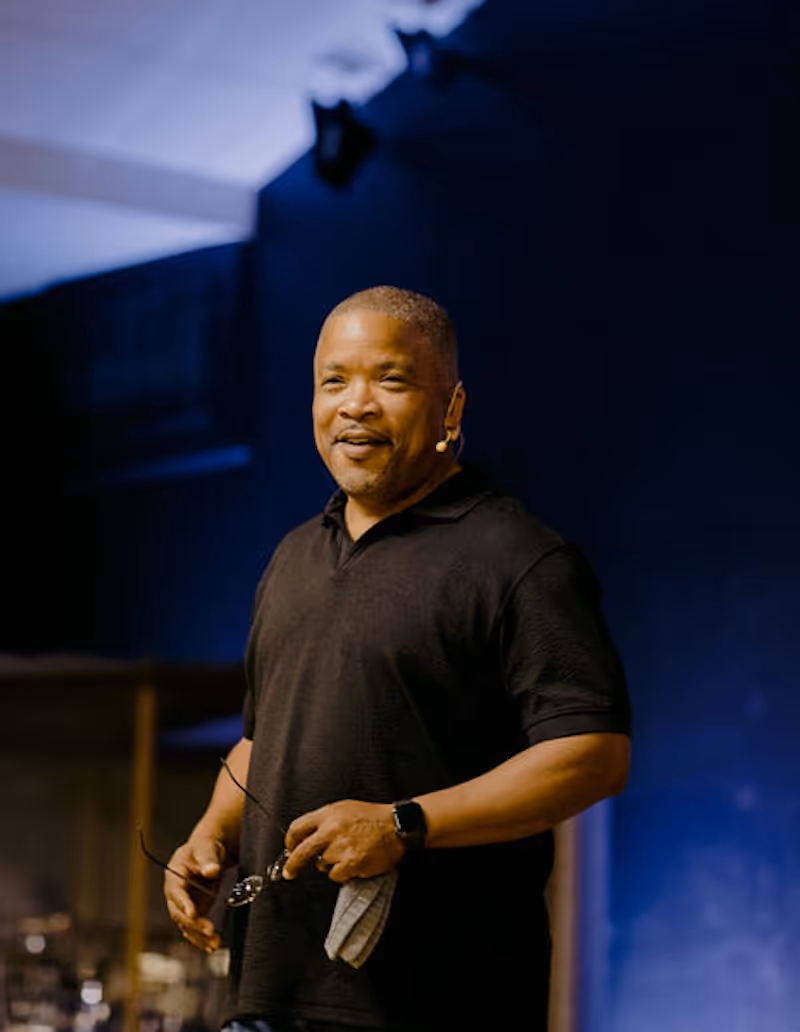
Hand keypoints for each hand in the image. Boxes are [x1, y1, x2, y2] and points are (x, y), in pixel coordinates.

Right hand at [163, 836, 224, 951]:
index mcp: (174, 875)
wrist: (208, 853)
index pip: (176, 891)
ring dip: (199, 936)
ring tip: (214, 944)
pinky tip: (212, 946)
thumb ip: (208, 859)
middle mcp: (175, 893)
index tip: (192, 913)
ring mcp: (183, 904)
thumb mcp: (206, 847)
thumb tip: (211, 870)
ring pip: (186, 924)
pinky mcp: (193, 911)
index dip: (183, 903)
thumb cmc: (205, 846)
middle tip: (210, 930)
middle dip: (193, 923)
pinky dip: (201, 938)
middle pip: (179, 912)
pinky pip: (194, 927)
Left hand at [283, 800, 404, 883]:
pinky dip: (342, 873)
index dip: (290, 841)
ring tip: (347, 853)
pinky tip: (353, 862)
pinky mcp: (351, 863)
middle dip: (292, 864)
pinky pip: (335, 875)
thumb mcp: (345, 808)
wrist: (397, 825)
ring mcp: (340, 847)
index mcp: (329, 813)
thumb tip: (306, 837)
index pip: (297, 827)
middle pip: (301, 851)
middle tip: (289, 872)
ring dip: (330, 863)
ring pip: (321, 864)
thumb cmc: (373, 817)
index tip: (289, 848)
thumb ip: (325, 821)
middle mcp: (331, 829)